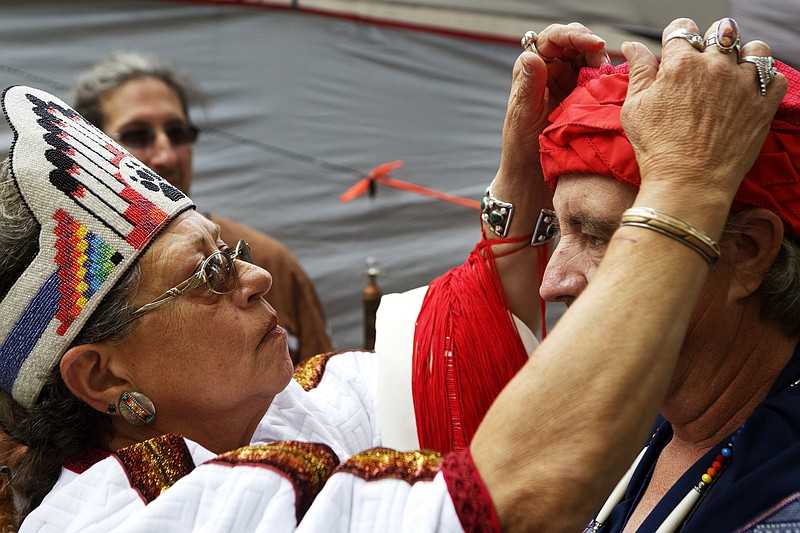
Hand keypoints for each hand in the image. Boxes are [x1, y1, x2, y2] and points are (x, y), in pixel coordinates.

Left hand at [496, 23, 607, 189]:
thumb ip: (529, 85)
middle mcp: (550, 69)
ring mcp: (568, 81)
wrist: (532, 172)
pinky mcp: (583, 96)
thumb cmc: (521, 144)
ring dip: (602, 64)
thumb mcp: (523, 114)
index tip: (595, 44)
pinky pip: (598, 80)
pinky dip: (607, 81)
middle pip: (576, 44)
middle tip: (604, 65)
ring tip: (607, 79)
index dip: (574, 36)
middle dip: (592, 49)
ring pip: (590, 60)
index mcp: (532, 66)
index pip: (553, 38)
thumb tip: (533, 56)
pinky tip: (612, 88)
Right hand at [621, 18, 786, 205]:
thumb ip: (639, 72)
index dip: (678, 37)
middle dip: (712, 42)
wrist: (688, 183)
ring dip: (744, 56)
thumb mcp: (635, 108)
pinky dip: (766, 81)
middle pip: (721, 32)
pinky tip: (750, 93)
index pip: (682, 29)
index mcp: (680, 64)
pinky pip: (776, 77)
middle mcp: (715, 67)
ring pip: (754, 49)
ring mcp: (743, 84)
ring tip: (733, 74)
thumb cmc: (656, 149)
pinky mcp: (764, 105)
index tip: (677, 50)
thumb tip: (634, 46)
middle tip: (704, 65)